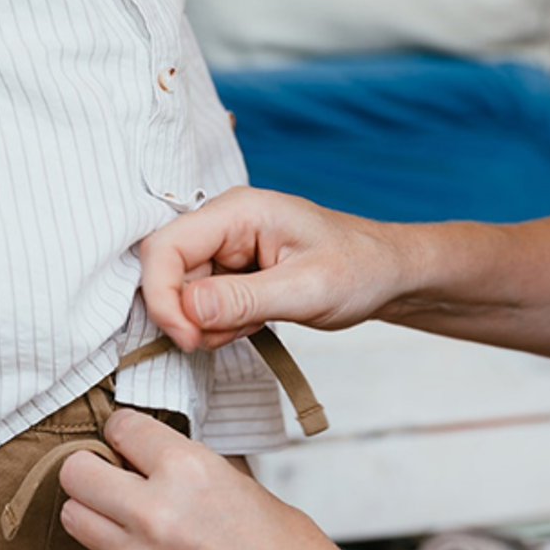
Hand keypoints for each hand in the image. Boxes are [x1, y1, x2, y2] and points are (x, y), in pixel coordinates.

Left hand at [58, 410, 362, 549]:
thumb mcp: (246, 485)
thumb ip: (196, 466)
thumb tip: (162, 453)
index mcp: (190, 471)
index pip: (121, 428)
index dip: (127, 431)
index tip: (132, 439)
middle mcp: (155, 512)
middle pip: (76, 473)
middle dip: (93, 467)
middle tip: (114, 473)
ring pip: (77, 518)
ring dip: (96, 510)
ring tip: (130, 514)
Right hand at [139, 186, 404, 351]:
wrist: (386, 275)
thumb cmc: (359, 269)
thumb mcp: (306, 290)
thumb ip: (244, 299)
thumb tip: (187, 310)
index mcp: (239, 211)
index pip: (166, 247)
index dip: (163, 297)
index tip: (187, 338)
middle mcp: (225, 223)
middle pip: (169, 272)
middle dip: (189, 316)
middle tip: (227, 338)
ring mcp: (227, 247)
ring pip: (185, 293)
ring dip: (211, 324)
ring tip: (258, 323)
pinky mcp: (233, 271)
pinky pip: (206, 304)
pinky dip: (223, 324)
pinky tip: (258, 322)